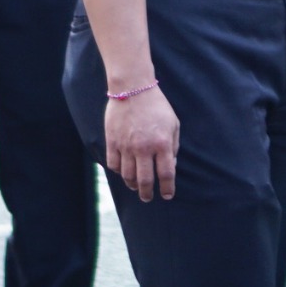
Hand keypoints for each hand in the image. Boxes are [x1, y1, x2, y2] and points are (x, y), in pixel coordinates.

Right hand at [104, 83, 179, 201]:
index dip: (167, 188)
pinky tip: (123, 172)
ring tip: (136, 187)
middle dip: (148, 194)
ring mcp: (126, 146)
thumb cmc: (156, 106)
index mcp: (162, 143)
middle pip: (145, 181)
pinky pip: (114, 164)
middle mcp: (144, 148)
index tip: (168, 195)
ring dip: (133, 185)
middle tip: (148, 198)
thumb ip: (173, 146)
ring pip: (128, 176)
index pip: (166, 174)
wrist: (132, 88)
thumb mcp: (173, 124)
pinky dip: (118, 172)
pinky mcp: (112, 142)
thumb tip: (171, 165)